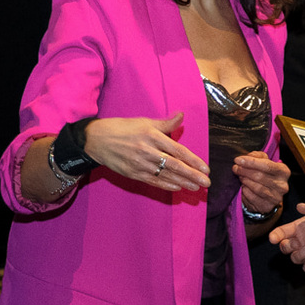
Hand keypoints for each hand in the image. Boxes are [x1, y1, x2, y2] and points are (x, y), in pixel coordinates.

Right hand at [83, 114, 209, 191]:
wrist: (97, 140)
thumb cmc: (122, 128)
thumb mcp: (144, 121)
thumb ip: (165, 123)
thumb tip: (181, 116)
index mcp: (152, 136)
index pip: (178, 150)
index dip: (193, 160)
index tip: (205, 168)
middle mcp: (148, 150)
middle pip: (175, 165)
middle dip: (192, 175)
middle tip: (206, 182)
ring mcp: (140, 164)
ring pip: (166, 175)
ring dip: (183, 182)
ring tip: (196, 187)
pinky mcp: (133, 173)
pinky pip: (153, 181)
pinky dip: (166, 186)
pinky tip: (177, 188)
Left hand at [235, 151, 288, 215]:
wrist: (267, 196)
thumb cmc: (265, 175)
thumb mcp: (264, 162)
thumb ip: (257, 156)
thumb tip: (246, 158)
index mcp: (283, 171)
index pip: (267, 165)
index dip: (251, 162)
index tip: (238, 160)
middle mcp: (282, 185)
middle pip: (260, 176)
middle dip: (244, 171)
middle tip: (235, 168)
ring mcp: (276, 197)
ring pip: (256, 187)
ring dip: (244, 180)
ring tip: (240, 176)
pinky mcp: (267, 206)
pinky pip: (252, 197)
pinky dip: (245, 191)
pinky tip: (243, 187)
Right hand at [268, 201, 304, 271]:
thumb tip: (299, 207)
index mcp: (300, 228)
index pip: (282, 233)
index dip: (275, 235)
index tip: (273, 238)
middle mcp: (303, 241)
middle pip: (285, 248)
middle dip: (286, 246)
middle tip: (295, 243)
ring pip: (295, 258)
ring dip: (300, 254)